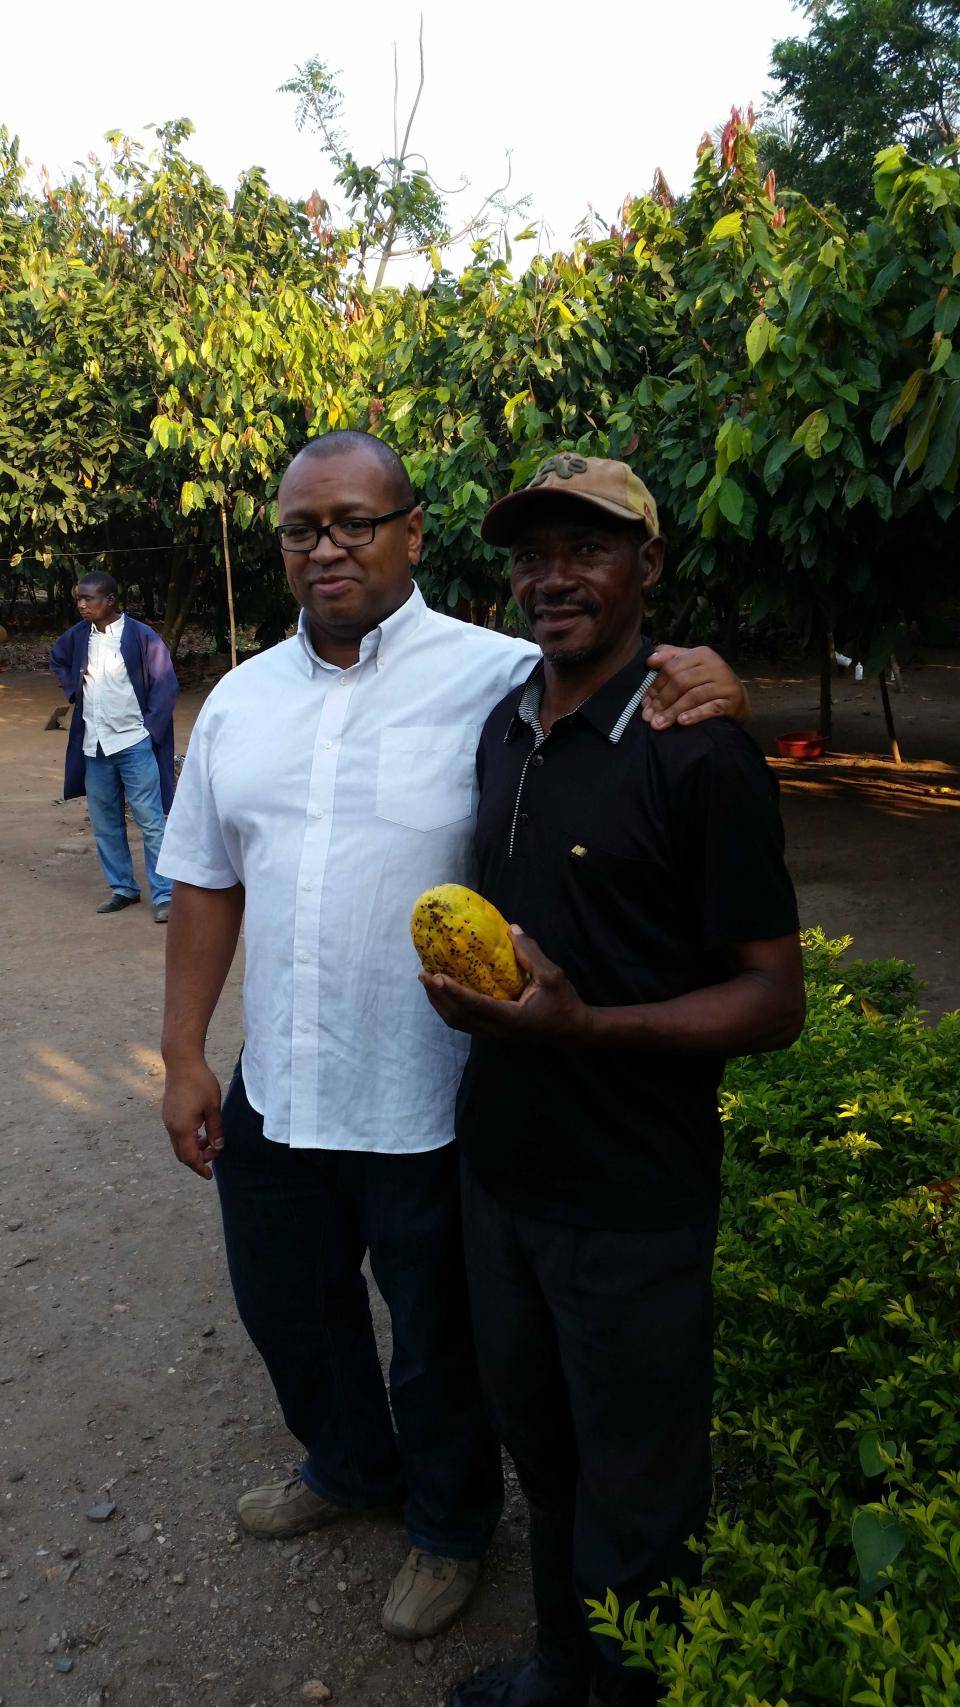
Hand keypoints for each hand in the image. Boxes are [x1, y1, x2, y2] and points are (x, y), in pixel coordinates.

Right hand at [162, 1058, 223, 1180]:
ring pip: (178, 1144)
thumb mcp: (213, 1107)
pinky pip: (176, 1134)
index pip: (190, 1157)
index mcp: (182, 1128)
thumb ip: (215, 1129)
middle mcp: (171, 1127)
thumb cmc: (200, 1082)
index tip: (209, 1175)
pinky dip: (188, 1139)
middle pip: (182, 1154)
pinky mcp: (168, 1113)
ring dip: (193, 1148)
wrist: (182, 1062)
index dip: (200, 1168)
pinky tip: (200, 1131)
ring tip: (209, 1143)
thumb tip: (218, 1147)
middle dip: (197, 1160)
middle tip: (213, 1158)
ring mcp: (167, 1120)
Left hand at [420, 927, 592, 1043]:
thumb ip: (531, 953)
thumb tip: (511, 928)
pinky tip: (444, 992)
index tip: (435, 976)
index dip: (453, 991)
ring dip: (439, 1002)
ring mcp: (493, 1034)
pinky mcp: (492, 1031)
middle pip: (458, 1016)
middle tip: (423, 973)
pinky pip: (463, 1022)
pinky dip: (449, 1007)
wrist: (571, 1030)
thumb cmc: (563, 1003)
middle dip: (437, 995)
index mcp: (511, 1018)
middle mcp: (497, 1030)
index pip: (475, 1005)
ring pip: (457, 1022)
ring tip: (427, 982)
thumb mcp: (552, 976)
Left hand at [642, 645, 749, 729]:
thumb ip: (670, 657)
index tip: (644, 702)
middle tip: (648, 717)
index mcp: (701, 653)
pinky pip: (711, 708)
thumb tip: (650, 659)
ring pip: (693, 696)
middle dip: (662, 700)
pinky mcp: (731, 702)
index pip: (672, 667)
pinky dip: (695, 715)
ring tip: (658, 724)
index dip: (655, 686)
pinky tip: (681, 722)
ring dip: (673, 711)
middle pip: (680, 681)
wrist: (736, 697)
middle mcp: (714, 665)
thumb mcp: (690, 664)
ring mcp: (724, 684)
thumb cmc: (707, 681)